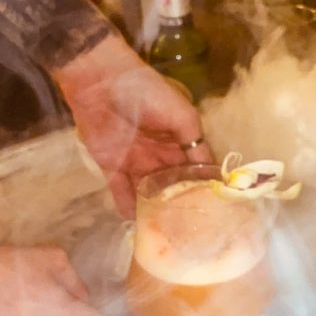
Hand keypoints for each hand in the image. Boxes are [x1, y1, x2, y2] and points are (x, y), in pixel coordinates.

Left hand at [53, 36, 212, 215]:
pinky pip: (121, 191)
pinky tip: (136, 225)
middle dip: (181, 204)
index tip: (215, 210)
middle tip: (192, 229)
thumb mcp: (181, 114)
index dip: (204, 186)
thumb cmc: (146, 92)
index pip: (195, 167)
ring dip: (155, 209)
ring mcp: (136, 161)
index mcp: (179, 138)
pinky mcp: (111, 165)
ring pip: (149, 191)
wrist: (100, 82)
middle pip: (173, 184)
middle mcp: (160, 153)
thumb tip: (212, 173)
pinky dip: (127, 206)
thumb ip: (196, 144)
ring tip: (167, 233)